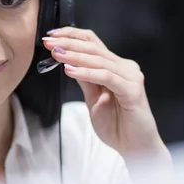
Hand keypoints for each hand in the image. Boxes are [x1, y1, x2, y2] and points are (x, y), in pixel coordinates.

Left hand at [42, 27, 169, 161]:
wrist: (135, 148)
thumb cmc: (116, 125)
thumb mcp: (93, 99)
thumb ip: (85, 80)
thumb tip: (68, 62)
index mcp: (116, 67)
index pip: (93, 43)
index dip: (72, 36)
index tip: (52, 35)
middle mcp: (125, 68)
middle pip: (94, 48)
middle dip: (69, 44)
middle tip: (48, 42)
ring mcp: (131, 77)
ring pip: (99, 60)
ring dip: (74, 56)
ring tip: (56, 54)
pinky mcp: (133, 90)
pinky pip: (107, 77)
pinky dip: (87, 73)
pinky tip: (71, 71)